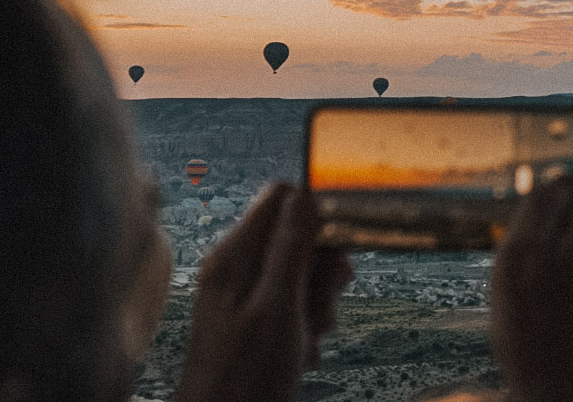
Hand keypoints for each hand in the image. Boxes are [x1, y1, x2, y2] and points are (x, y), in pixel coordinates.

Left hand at [176, 183, 352, 401]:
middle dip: (323, 266)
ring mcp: (240, 289)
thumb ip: (291, 250)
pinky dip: (305, 318)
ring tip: (314, 334)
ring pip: (299, 267)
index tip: (337, 252)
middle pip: (296, 233)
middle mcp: (235, 265)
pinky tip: (304, 347)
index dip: (317, 217)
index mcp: (235, 256)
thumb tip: (305, 195)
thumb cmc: (245, 377)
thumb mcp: (278, 309)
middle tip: (327, 304)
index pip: (282, 197)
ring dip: (318, 298)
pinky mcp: (249, 312)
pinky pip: (289, 296)